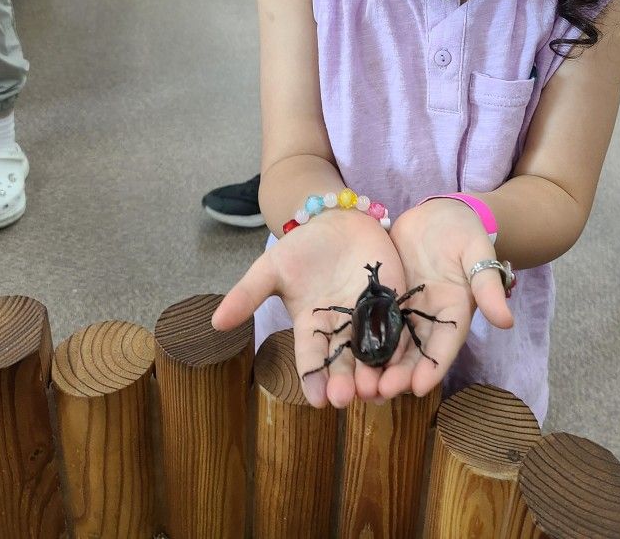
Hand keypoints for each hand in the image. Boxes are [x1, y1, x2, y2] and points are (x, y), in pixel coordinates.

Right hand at [212, 211, 405, 407]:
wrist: (338, 219)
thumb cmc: (302, 247)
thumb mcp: (271, 267)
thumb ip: (248, 293)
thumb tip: (214, 322)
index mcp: (311, 327)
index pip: (311, 359)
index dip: (313, 379)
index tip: (318, 399)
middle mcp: (341, 330)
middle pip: (344, 362)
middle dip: (345, 381)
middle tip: (347, 399)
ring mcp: (369, 318)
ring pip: (374, 353)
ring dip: (376, 372)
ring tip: (375, 388)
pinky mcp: (394, 302)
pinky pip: (400, 327)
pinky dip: (402, 345)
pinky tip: (405, 361)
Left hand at [379, 198, 513, 399]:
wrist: (439, 213)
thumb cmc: (465, 232)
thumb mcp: (478, 253)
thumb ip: (487, 285)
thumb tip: (506, 321)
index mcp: (454, 311)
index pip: (444, 345)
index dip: (432, 367)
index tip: (418, 389)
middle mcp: (429, 316)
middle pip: (414, 351)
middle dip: (399, 374)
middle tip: (380, 393)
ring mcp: (406, 307)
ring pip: (391, 342)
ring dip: (378, 364)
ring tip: (360, 385)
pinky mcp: (386, 296)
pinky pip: (373, 320)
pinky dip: (363, 338)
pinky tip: (346, 354)